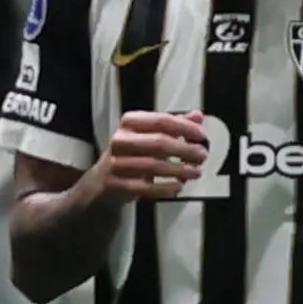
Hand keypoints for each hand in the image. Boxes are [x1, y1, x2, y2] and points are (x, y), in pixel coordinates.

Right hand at [94, 110, 208, 201]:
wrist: (100, 184)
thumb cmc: (130, 157)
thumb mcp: (149, 137)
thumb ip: (174, 126)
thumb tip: (198, 116)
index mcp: (129, 124)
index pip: (161, 120)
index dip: (185, 127)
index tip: (202, 135)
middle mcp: (120, 140)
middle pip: (159, 142)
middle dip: (186, 149)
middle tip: (202, 155)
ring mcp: (116, 163)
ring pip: (154, 165)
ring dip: (180, 169)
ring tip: (195, 171)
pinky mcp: (117, 184)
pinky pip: (146, 187)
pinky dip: (166, 187)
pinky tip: (178, 186)